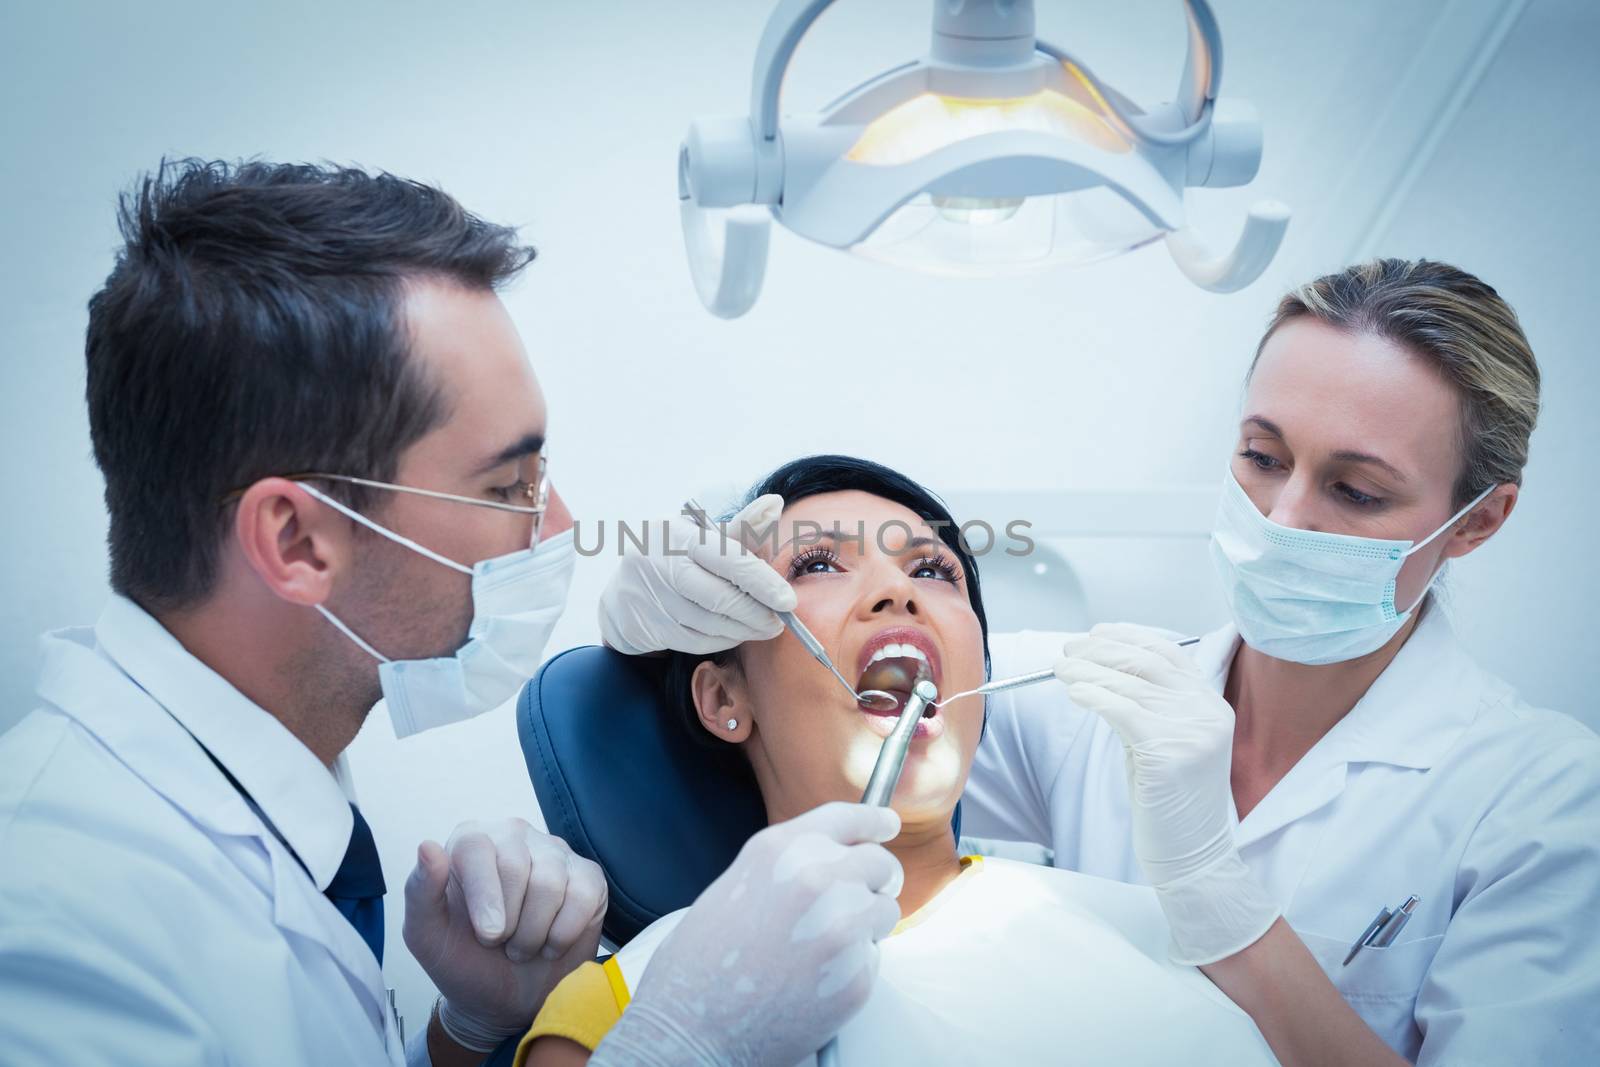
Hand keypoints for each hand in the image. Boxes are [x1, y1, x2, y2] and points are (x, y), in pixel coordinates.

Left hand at [403, 819, 605, 1051]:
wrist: (505, 999)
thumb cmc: (464, 961)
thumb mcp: (427, 936)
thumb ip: (420, 892)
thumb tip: (427, 847)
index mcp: (470, 841)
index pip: (478, 849)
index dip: (485, 896)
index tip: (489, 935)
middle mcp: (513, 836)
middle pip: (517, 866)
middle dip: (509, 922)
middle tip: (501, 944)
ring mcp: (555, 853)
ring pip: (551, 884)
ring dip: (534, 933)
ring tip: (522, 946)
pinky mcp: (588, 876)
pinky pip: (584, 896)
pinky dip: (565, 933)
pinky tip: (551, 942)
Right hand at [591, 802, 903, 1066]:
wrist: (690, 1026)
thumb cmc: (701, 960)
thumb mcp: (740, 882)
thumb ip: (791, 864)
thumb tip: (837, 860)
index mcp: (783, 849)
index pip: (849, 818)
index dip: (874, 821)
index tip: (888, 824)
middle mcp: (819, 879)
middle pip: (880, 863)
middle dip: (874, 880)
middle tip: (858, 898)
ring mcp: (843, 928)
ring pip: (885, 911)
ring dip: (866, 924)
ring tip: (819, 947)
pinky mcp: (857, 976)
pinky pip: (874, 959)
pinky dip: (853, 966)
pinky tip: (813, 979)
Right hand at [598, 494, 796, 654]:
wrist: (624, 592)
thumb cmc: (676, 559)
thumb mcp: (703, 537)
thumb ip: (741, 528)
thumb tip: (775, 504)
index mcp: (676, 533)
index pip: (725, 557)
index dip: (760, 581)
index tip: (788, 600)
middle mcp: (657, 563)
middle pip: (718, 596)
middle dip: (755, 613)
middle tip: (779, 621)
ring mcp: (648, 597)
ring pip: (709, 623)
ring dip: (743, 630)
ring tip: (763, 627)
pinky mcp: (646, 626)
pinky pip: (695, 640)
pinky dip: (722, 639)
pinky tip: (736, 633)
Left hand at [1055, 623, 1277, 964]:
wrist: (1191, 854)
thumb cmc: (1170, 801)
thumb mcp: (1163, 742)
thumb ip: (1146, 706)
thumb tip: (1100, 670)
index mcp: (1211, 705)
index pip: (1169, 654)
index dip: (1130, 638)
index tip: (1098, 632)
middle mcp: (1207, 712)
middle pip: (1148, 662)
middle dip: (1103, 650)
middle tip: (1069, 648)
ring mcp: (1193, 731)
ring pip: (1131, 684)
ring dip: (1089, 670)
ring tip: (1060, 667)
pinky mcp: (1169, 751)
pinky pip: (1123, 710)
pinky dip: (1094, 695)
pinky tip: (1074, 692)